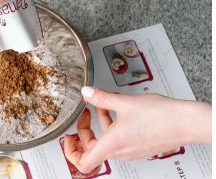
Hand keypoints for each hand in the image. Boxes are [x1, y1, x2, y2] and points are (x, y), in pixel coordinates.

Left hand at [64, 86, 210, 172]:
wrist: (186, 122)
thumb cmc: (161, 116)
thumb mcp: (124, 102)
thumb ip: (101, 98)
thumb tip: (87, 92)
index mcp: (112, 145)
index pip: (83, 162)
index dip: (70, 152)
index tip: (68, 138)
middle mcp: (120, 152)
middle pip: (92, 147)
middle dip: (86, 129)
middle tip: (86, 113)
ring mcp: (130, 150)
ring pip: (106, 140)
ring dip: (102, 121)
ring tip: (105, 103)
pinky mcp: (139, 146)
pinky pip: (119, 138)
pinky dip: (114, 124)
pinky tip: (119, 108)